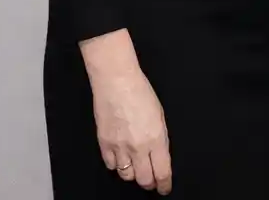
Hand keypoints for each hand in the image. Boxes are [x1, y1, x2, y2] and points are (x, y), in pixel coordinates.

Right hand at [81, 32, 171, 193]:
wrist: (116, 81)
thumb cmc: (140, 92)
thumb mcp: (160, 115)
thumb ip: (161, 138)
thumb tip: (160, 155)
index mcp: (156, 139)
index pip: (162, 172)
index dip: (164, 184)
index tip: (165, 188)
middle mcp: (138, 147)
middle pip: (144, 179)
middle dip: (150, 183)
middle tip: (151, 181)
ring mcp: (119, 147)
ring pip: (126, 175)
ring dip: (133, 174)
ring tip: (136, 167)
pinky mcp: (104, 143)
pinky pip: (111, 165)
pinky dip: (117, 165)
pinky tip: (121, 158)